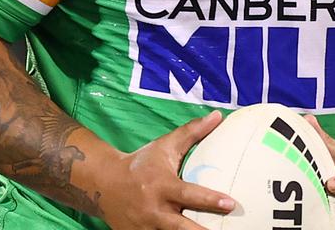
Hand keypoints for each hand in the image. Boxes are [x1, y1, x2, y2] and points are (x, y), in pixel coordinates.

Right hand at [94, 111, 235, 229]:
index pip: (189, 194)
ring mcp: (146, 227)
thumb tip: (218, 116)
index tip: (231, 204)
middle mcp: (154, 209)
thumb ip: (191, 132)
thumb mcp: (164, 146)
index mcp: (162, 186)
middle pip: (181, 227)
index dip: (209, 200)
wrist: (103, 183)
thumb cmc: (141, 163)